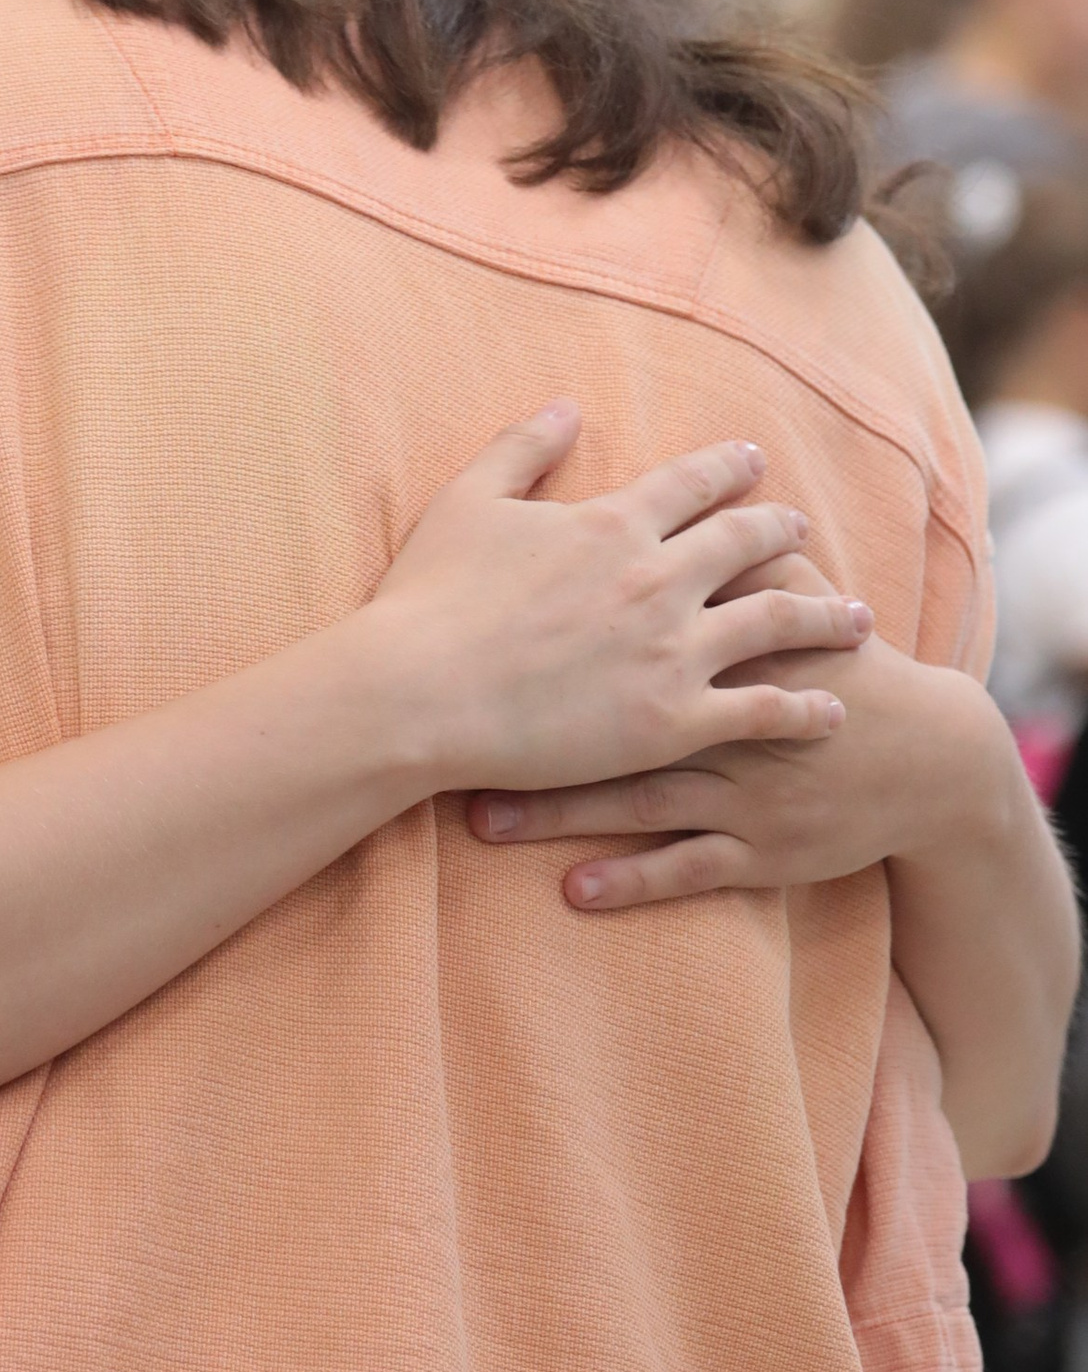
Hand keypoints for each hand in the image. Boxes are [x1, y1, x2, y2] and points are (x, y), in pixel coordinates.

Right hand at [372, 407, 871, 799]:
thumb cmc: (429, 600)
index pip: (692, 484)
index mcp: (612, 524)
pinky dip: (806, 706)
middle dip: (785, 532)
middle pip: (749, 545)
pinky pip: (763, 709)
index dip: (729, 469)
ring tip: (859, 618)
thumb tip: (567, 405)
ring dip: (826, 616)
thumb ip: (522, 447)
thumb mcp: (467, 503)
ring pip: (778, 622)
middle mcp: (657, 579)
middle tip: (806, 529)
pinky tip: (835, 707)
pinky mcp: (674, 721)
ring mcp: (673, 651)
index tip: (755, 462)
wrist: (415, 694)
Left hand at [462, 569, 1002, 908]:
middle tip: (444, 739)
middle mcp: (733, 719)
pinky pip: (688, 867)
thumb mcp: (796, 595)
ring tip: (481, 819)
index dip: (549, 626)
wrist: (927, 759)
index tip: (466, 632)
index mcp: (729, 646)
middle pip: (616, 716)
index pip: (630, 625)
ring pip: (640, 800)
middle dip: (532, 727)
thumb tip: (674, 483)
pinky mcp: (763, 849)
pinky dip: (633, 878)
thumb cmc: (840, 667)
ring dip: (560, 812)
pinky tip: (575, 888)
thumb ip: (731, 544)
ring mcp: (747, 790)